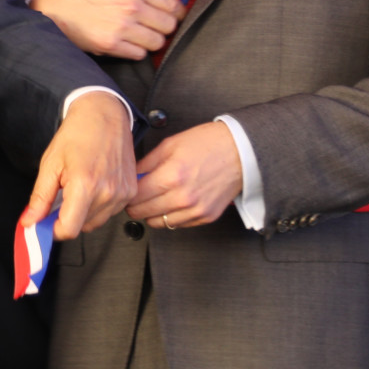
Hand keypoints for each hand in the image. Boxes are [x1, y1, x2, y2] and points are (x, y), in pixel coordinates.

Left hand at [20, 92, 138, 239]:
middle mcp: (107, 192)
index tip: (47, 222)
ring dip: (84, 213)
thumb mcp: (50, 163)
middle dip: (68, 217)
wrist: (104, 115)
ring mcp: (122, 193)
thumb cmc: (77, 134)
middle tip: (63, 195)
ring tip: (80, 186)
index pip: (68, 229)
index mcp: (84, 185)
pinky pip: (111, 212)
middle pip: (82, 227)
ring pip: (96, 222)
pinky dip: (99, 206)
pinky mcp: (131, 191)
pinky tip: (95, 185)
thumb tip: (30, 221)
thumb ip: (40, 197)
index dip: (53, 230)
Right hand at [28, 0, 183, 59]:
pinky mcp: (111, 45)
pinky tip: (126, 44)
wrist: (53, 7)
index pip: (172, 4)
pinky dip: (136, 52)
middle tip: (155, 29)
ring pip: (157, 43)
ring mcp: (122, 27)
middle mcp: (131, 6)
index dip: (177, 13)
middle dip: (164, 29)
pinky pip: (139, 54)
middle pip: (169, 25)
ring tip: (139, 38)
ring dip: (151, 42)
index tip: (175, 17)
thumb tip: (164, 2)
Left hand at [126, 120, 241, 229]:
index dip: (127, 194)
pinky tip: (173, 202)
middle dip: (136, 205)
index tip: (128, 191)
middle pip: (143, 214)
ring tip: (156, 199)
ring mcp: (195, 210)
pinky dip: (171, 217)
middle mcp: (183, 197)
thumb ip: (146, 163)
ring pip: (159, 224)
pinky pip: (178, 225)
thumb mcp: (170, 144)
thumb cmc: (208, 144)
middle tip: (138, 197)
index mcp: (171, 176)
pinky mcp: (205, 217)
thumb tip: (130, 176)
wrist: (241, 152)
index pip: (135, 197)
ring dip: (152, 214)